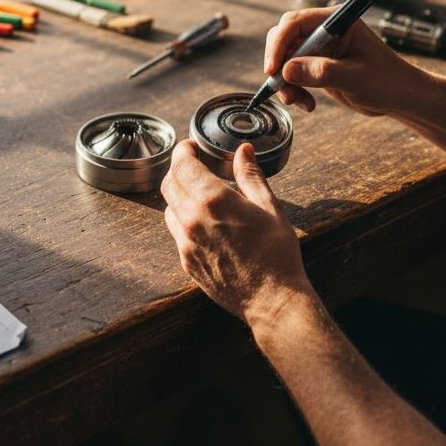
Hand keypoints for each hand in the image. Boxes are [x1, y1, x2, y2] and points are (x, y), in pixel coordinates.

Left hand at [161, 140, 311, 323]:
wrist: (272, 299)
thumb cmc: (277, 253)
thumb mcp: (269, 207)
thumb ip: (250, 175)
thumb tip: (243, 151)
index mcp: (213, 200)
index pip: (182, 164)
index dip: (183, 150)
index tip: (191, 147)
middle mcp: (192, 219)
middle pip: (169, 184)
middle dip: (179, 170)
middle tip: (194, 166)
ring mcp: (186, 243)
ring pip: (169, 208)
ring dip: (179, 196)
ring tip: (201, 195)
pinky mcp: (187, 262)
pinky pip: (176, 233)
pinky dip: (184, 220)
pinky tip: (206, 223)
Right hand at [264, 7, 417, 115]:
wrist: (399, 97)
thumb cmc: (386, 81)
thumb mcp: (355, 77)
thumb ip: (322, 72)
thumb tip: (287, 70)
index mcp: (337, 21)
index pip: (295, 23)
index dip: (279, 43)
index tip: (273, 69)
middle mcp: (325, 30)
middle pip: (284, 38)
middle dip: (278, 64)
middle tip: (280, 88)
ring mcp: (320, 48)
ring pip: (285, 59)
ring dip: (284, 82)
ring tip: (297, 101)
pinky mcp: (317, 66)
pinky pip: (293, 75)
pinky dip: (293, 90)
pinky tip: (308, 104)